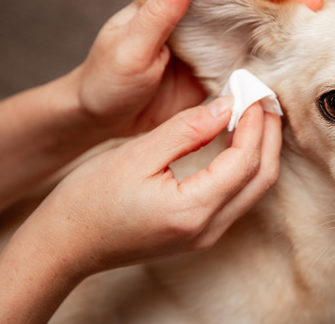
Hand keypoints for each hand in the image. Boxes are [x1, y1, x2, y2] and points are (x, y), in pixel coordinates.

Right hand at [0, 100, 281, 322]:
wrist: (64, 244)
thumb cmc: (89, 200)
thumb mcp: (137, 155)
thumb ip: (187, 130)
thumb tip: (227, 106)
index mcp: (193, 210)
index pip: (246, 161)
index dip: (254, 122)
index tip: (251, 90)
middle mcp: (208, 229)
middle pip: (262, 178)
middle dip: (269, 135)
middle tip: (264, 98)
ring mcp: (206, 236)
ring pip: (254, 189)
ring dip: (261, 150)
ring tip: (255, 113)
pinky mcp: (199, 234)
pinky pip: (238, 197)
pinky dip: (245, 165)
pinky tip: (236, 139)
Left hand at [74, 0, 321, 137]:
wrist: (102, 119)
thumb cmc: (106, 79)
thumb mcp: (128, 46)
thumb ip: (157, 14)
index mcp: (177, 4)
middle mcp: (200, 23)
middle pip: (248, 6)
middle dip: (284, 5)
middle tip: (317, 9)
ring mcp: (210, 50)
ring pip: (254, 36)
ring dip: (283, 36)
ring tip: (315, 37)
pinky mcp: (216, 79)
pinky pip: (249, 70)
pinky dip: (271, 70)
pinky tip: (292, 73)